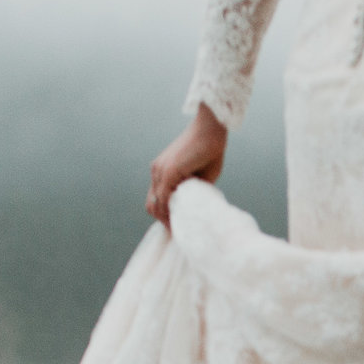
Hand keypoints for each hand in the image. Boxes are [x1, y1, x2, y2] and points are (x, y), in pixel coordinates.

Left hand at [148, 106, 228, 225]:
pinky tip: (181, 220)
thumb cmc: (210, 150)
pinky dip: (171, 212)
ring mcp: (160, 171)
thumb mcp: (201, 178)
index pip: (156, 199)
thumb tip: (196, 208)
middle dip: (164, 221)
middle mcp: (157, 171)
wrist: (211, 131)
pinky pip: (164, 199)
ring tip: (180, 230)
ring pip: (156, 204)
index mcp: (162, 172)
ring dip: (167, 220)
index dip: (165, 215)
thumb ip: (194, 191)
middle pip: (152, 205)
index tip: (178, 226)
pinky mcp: (168, 171)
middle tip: (179, 232)